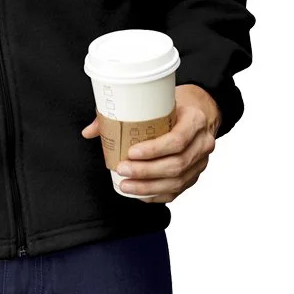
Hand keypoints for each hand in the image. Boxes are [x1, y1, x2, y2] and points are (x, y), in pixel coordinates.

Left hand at [80, 84, 220, 202]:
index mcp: (196, 120)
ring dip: (149, 187)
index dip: (154, 150)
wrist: (201, 110)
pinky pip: (177, 191)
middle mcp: (202, 143)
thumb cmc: (177, 103)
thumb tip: (91, 130)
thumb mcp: (158, 99)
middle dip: (146, 171)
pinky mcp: (195, 175)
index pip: (177, 140)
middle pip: (176, 164)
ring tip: (126, 185)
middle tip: (123, 170)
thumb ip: (124, 112)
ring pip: (176, 182)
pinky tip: (140, 194)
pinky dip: (157, 194)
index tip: (131, 152)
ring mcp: (201, 162)